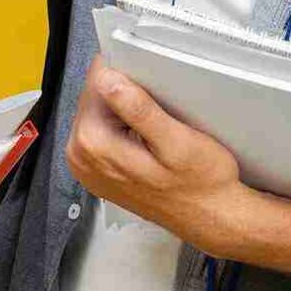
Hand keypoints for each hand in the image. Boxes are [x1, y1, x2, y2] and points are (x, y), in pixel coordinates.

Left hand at [64, 57, 250, 252]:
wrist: (209, 216)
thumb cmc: (201, 182)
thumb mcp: (177, 141)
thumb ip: (139, 110)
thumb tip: (108, 80)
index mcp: (93, 143)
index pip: (96, 82)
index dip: (126, 73)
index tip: (150, 82)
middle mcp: (80, 156)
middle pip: (94, 96)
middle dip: (124, 93)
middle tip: (159, 108)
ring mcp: (85, 166)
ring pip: (98, 112)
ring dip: (124, 110)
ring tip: (155, 126)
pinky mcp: (96, 171)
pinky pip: (102, 132)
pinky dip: (122, 128)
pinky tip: (146, 139)